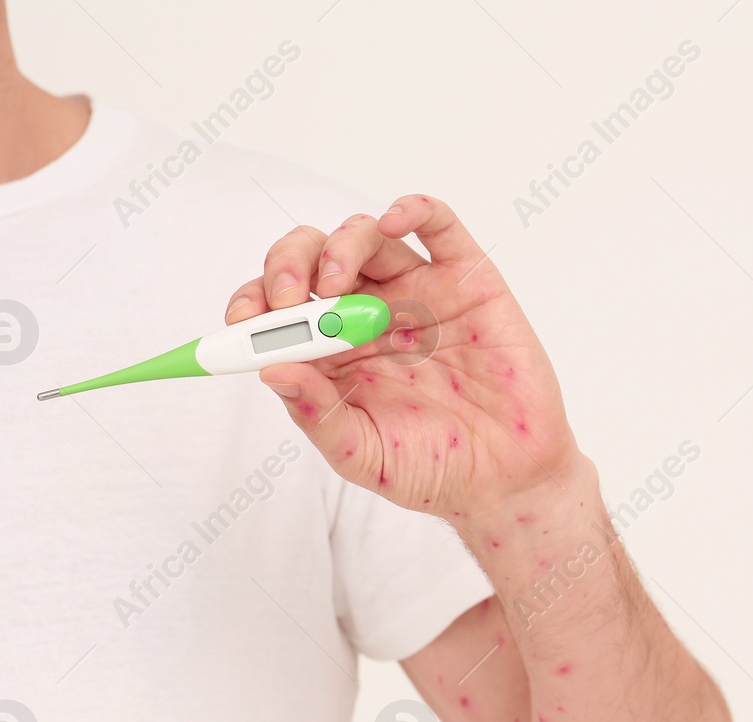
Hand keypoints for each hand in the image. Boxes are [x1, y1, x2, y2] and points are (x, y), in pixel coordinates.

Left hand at [225, 196, 583, 524]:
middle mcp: (370, 314)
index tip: (244, 320)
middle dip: (287, 266)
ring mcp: (418, 293)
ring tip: (334, 286)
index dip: (252, 303)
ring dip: (338, 247)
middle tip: (287, 299)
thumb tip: (271, 371)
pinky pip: (439, 227)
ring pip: (366, 237)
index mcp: (334, 353)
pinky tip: (391, 222)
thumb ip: (317, 415)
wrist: (507, 480)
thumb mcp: (362, 454)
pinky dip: (412, 210)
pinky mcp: (468, 283)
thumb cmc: (434, 469)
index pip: (277, 308)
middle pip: (313, 259)